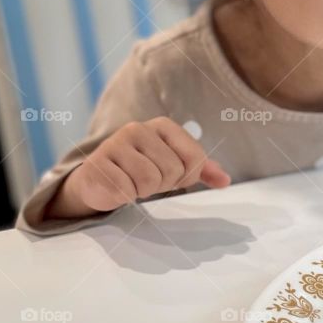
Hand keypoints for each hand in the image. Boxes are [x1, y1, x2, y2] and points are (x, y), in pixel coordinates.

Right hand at [47, 117, 230, 218]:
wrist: (100, 179)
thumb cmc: (141, 169)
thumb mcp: (175, 166)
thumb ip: (201, 170)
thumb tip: (225, 180)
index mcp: (163, 126)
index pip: (195, 158)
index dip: (187, 175)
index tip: (170, 173)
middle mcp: (138, 128)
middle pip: (172, 170)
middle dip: (163, 184)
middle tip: (147, 180)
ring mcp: (114, 144)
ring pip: (149, 181)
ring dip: (143, 191)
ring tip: (133, 183)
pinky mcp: (96, 165)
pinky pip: (125, 190)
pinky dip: (125, 196)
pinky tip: (116, 186)